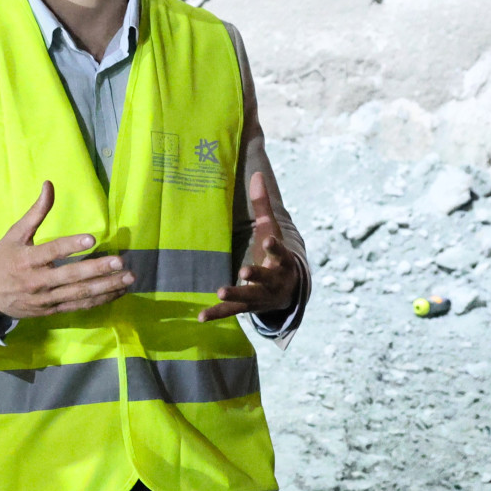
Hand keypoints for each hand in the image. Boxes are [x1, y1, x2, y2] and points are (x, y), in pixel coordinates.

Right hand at [0, 182, 132, 320]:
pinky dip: (100, 300)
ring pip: (79, 293)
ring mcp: (47, 298)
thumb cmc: (3, 259)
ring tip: (127, 278)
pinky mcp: (53, 310)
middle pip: (71, 276)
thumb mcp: (14, 234)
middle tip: (120, 262)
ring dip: (105, 287)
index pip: (52, 251)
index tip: (91, 239)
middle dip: (97, 269)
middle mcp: (38, 281)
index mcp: (27, 259)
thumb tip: (49, 185)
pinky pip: (79, 306)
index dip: (71, 246)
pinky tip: (117, 292)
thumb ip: (35, 212)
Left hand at [200, 172, 299, 322]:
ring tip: (220, 291)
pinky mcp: (248, 308)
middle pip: (264, 278)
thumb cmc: (276, 255)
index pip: (279, 252)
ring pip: (248, 298)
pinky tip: (200, 317)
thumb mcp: (271, 230)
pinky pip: (232, 312)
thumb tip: (258, 173)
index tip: (269, 239)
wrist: (290, 291)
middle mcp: (273, 281)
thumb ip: (263, 205)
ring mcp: (261, 297)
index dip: (275, 246)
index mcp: (281, 261)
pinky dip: (217, 314)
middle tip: (245, 271)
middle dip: (256, 275)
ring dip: (235, 295)